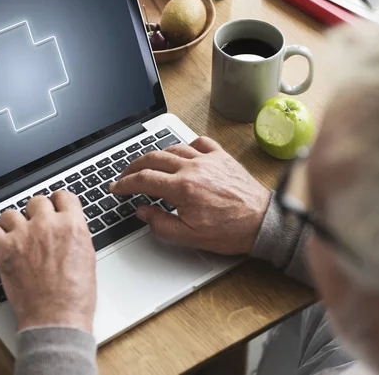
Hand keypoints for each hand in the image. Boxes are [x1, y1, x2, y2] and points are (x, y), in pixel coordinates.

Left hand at [0, 191, 95, 331]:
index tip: (54, 206)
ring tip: (12, 232)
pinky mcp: (5, 249)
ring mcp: (25, 235)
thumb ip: (75, 236)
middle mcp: (48, 225)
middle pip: (37, 201)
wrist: (57, 317)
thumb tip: (67, 230)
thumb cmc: (75, 295)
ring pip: (11, 213)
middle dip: (36, 212)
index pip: (63, 196)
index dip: (58, 202)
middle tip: (34, 224)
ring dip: (12, 222)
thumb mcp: (87, 257)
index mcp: (72, 225)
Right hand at [111, 137, 270, 254]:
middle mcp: (193, 168)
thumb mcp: (189, 236)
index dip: (125, 183)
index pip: (143, 179)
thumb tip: (142, 211)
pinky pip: (199, 142)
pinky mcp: (221, 157)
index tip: (116, 187)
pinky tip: (182, 153)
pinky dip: (185, 145)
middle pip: (153, 158)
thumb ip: (160, 223)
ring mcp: (208, 159)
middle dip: (133, 166)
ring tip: (147, 164)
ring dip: (155, 155)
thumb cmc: (230, 230)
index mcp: (183, 188)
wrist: (262, 222)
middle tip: (125, 175)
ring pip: (173, 148)